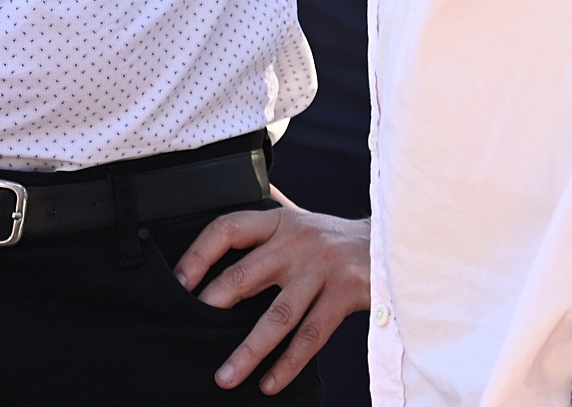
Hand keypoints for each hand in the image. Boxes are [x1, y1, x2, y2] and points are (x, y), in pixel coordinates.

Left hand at [174, 199, 372, 393]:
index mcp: (278, 221)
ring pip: (277, 316)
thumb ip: (268, 207)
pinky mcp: (345, 295)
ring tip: (225, 376)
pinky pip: (310, 336)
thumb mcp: (298, 216)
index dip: (199, 253)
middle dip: (214, 305)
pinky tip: (269, 383)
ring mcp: (321, 269)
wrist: (393, 242)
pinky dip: (288, 364)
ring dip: (248, 350)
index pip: (228, 228)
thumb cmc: (334, 236)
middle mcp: (296, 242)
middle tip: (190, 329)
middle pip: (244, 275)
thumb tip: (235, 186)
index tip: (178, 281)